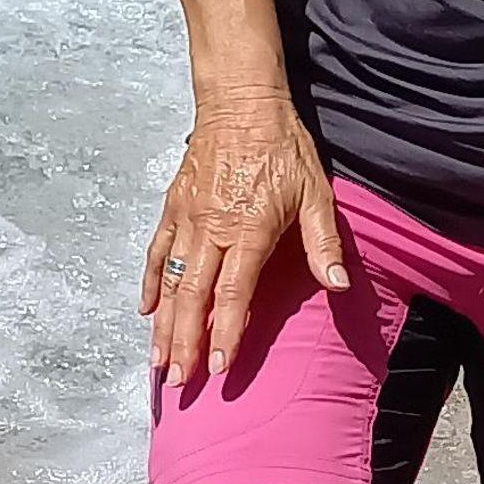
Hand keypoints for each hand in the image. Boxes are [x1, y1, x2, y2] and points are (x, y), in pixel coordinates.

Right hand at [142, 89, 348, 386]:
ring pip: (170, 281)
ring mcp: (187, 218)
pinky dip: (150, 281)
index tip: (220, 369)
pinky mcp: (173, 205)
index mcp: (247, 230)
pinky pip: (156, 251)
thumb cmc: (282, 147)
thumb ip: (323, 243)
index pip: (233, 295)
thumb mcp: (315, 192)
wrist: (241, 101)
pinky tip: (146, 310)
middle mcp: (210, 229)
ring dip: (163, 324)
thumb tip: (337, 285)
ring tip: (158, 361)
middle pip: (193, 298)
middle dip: (185, 343)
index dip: (225, 334)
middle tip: (178, 382)